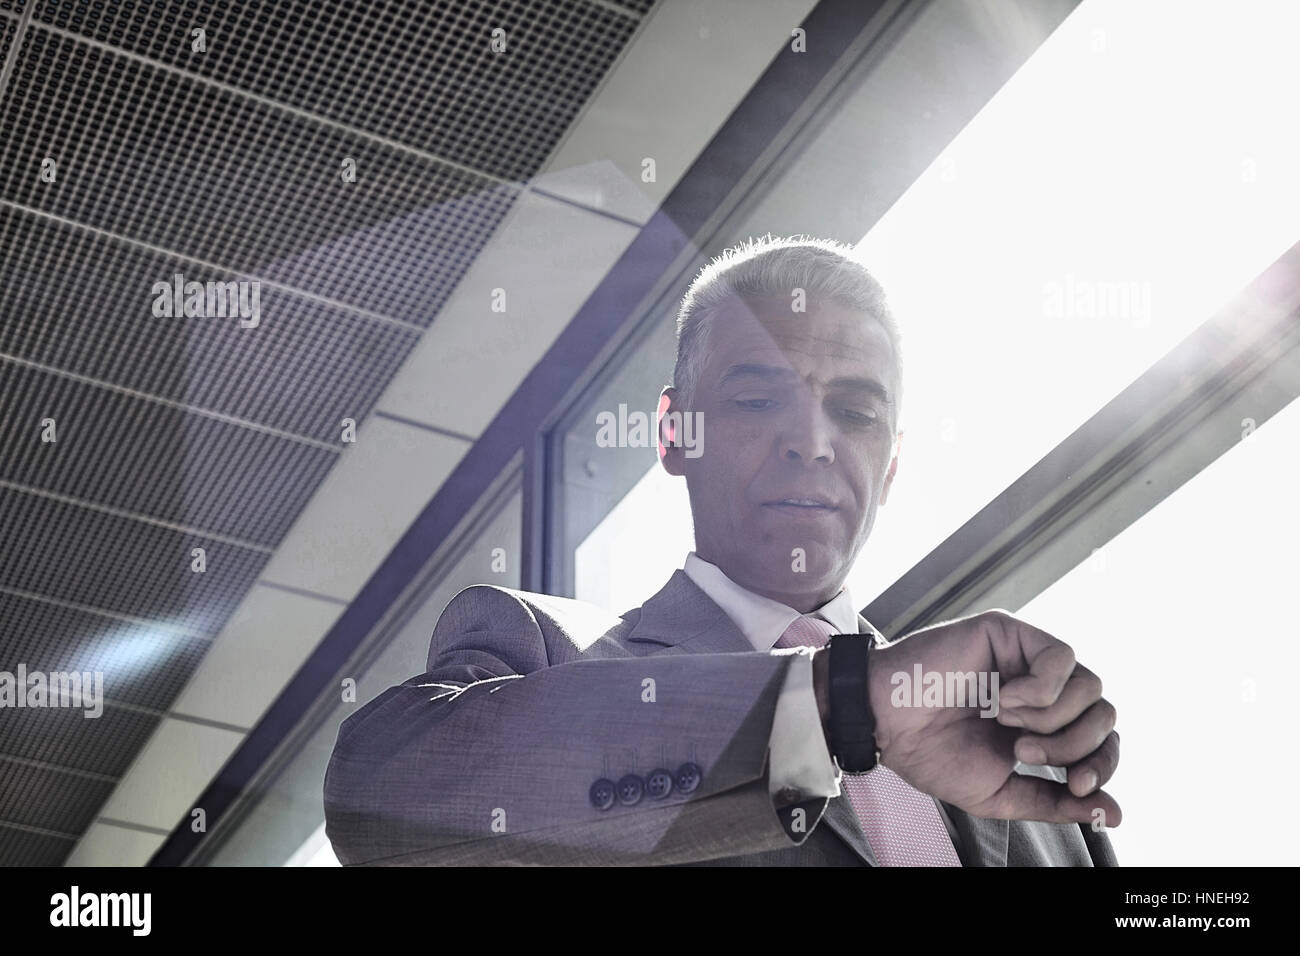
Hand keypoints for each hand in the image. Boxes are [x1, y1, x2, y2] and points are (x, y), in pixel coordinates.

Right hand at [866, 609, 1120, 827]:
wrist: (885, 725)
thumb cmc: (931, 754)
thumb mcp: (1002, 792)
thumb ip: (1055, 802)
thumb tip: (1113, 815)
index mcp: (1042, 725)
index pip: (1101, 739)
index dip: (1101, 764)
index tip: (1077, 785)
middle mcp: (1040, 688)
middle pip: (1104, 713)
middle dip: (1075, 746)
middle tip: (1024, 754)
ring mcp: (1025, 658)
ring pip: (1090, 686)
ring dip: (1054, 719)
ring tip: (1007, 724)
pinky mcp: (1009, 633)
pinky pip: (1060, 658)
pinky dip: (1040, 690)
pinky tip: (1002, 700)